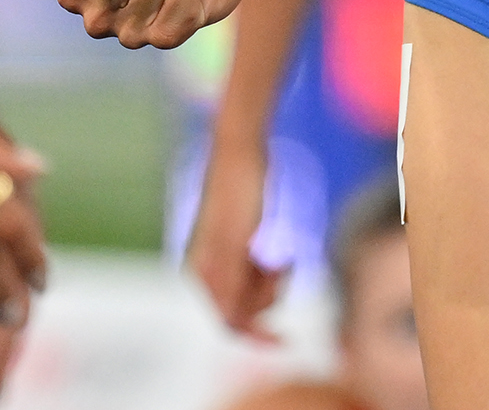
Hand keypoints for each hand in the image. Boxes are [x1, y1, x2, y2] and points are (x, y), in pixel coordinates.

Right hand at [186, 130, 286, 340]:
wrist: (242, 148)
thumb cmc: (240, 190)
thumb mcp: (238, 241)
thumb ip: (233, 284)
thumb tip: (231, 325)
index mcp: (203, 272)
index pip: (228, 322)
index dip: (256, 335)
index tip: (286, 340)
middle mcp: (207, 269)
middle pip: (242, 309)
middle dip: (268, 297)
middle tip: (285, 266)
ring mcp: (221, 257)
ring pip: (251, 293)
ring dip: (272, 284)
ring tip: (284, 258)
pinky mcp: (235, 245)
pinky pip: (254, 276)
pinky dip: (270, 272)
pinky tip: (281, 255)